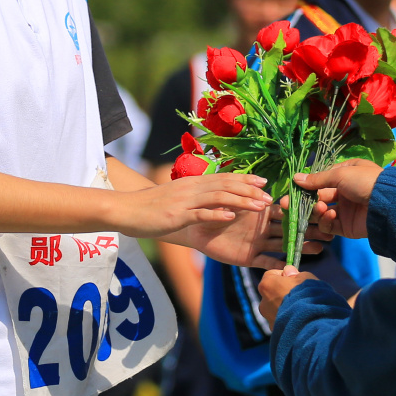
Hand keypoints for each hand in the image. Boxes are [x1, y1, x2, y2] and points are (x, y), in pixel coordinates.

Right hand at [112, 172, 272, 236]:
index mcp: (193, 183)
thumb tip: (214, 199)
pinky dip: (216, 214)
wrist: (126, 209)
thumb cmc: (152, 206)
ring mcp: (185, 201)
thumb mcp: (177, 197)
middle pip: (226, 185)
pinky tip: (231, 217)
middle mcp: (192, 188)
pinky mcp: (176, 215)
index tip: (264, 182)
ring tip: (259, 206)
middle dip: (250, 189)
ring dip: (241, 200)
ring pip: (218, 197)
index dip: (245, 178)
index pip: (224, 177)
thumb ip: (195, 196)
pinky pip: (199, 213)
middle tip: (269, 197)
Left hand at [186, 199, 326, 269]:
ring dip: (301, 247)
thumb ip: (248, 195)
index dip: (302, 211)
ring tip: (321, 248)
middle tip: (329, 232)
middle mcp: (263, 227)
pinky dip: (279, 264)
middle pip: (290, 229)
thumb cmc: (214, 207)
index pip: (286, 211)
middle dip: (309, 230)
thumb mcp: (232, 197)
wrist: (196, 226)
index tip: (320, 211)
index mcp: (261, 211)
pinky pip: (266, 261)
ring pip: (284, 245)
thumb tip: (268, 193)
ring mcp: (258, 243)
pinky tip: (292, 267)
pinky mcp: (249, 257)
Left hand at [259, 266, 317, 326]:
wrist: (310, 324)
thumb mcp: (304, 277)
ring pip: (275, 310)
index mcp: (267, 286)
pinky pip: (281, 322)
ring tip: (301, 310)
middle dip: (282, 293)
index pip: (271, 275)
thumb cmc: (306, 296)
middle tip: (298, 295)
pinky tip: (300, 320)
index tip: (294, 279)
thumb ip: (293, 274)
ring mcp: (268, 320)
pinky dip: (287, 320)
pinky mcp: (275, 332)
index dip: (283, 276)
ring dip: (285, 308)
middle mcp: (263, 303)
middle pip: (271, 294)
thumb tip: (288, 272)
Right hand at [296, 160, 382, 239]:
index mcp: (344, 174)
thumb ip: (317, 179)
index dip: (306, 185)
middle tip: (286, 205)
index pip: (320, 179)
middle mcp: (344, 191)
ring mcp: (345, 210)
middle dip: (303, 201)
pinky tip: (329, 216)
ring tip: (319, 208)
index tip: (291, 190)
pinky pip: (330, 225)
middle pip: (317, 197)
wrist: (387, 204)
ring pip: (321, 212)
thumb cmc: (364, 181)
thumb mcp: (340, 174)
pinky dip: (326, 222)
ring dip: (316, 210)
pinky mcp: (346, 227)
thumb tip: (296, 178)